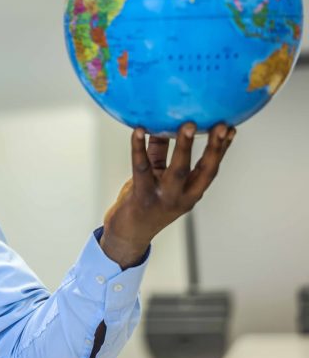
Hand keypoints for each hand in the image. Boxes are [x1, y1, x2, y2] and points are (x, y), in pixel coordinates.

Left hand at [100, 122, 235, 267]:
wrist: (127, 233)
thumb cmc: (144, 201)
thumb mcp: (158, 177)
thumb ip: (160, 152)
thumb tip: (163, 123)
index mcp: (190, 192)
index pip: (211, 169)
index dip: (222, 150)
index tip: (231, 129)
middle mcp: (182, 197)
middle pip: (203, 170)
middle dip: (215, 148)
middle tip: (220, 126)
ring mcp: (163, 198)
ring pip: (178, 170)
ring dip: (184, 147)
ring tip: (188, 125)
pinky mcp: (142, 196)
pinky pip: (142, 168)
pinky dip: (139, 148)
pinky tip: (138, 131)